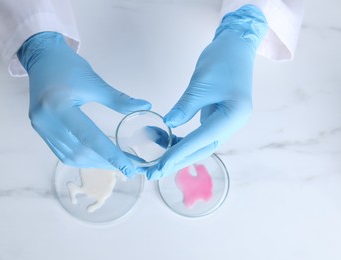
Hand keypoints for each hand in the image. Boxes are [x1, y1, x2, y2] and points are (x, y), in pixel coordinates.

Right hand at [17, 32, 150, 177]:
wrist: (42, 57)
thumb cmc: (68, 66)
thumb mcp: (94, 82)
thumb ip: (119, 99)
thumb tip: (145, 106)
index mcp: (59, 106)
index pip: (90, 138)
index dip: (112, 155)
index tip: (129, 167)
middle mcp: (46, 120)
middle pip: (79, 152)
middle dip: (104, 162)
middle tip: (126, 166)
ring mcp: (40, 126)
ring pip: (69, 156)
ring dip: (93, 162)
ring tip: (112, 163)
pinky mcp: (39, 128)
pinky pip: (60, 151)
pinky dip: (79, 157)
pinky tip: (94, 156)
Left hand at [146, 5, 267, 179]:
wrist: (236, 47)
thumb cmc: (222, 60)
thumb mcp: (201, 83)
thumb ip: (185, 107)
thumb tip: (168, 126)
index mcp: (233, 116)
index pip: (200, 140)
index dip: (178, 154)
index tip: (159, 166)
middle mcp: (232, 124)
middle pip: (202, 150)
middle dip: (177, 162)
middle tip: (153, 172)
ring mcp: (226, 123)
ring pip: (200, 145)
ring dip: (178, 153)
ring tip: (155, 160)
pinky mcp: (218, 118)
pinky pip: (199, 135)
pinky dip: (182, 140)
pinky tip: (165, 140)